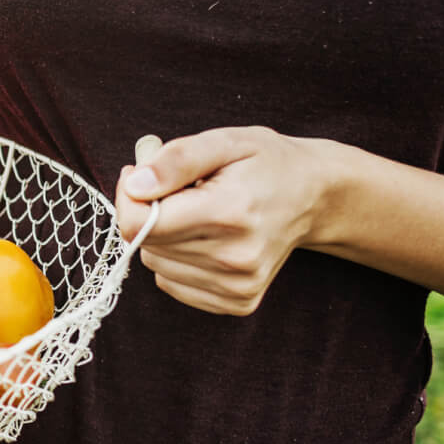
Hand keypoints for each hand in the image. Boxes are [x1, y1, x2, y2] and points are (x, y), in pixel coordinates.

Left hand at [116, 126, 328, 314]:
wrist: (315, 196)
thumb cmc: (265, 163)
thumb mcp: (224, 141)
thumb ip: (175, 160)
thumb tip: (134, 186)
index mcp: (230, 213)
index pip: (141, 224)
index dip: (128, 197)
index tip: (139, 176)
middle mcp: (235, 257)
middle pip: (146, 244)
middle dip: (149, 213)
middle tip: (180, 190)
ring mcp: (239, 285)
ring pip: (156, 265)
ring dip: (164, 238)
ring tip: (198, 213)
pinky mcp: (239, 302)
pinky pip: (172, 284)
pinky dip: (176, 261)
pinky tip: (205, 239)